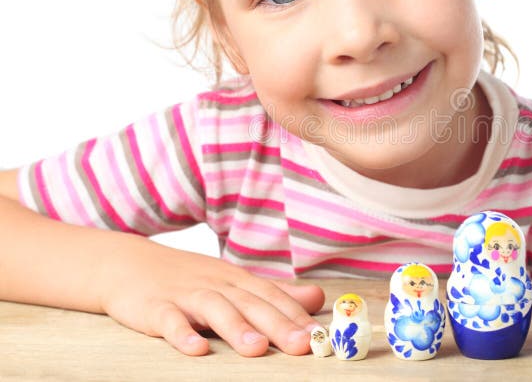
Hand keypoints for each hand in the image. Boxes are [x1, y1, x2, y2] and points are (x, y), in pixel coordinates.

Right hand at [98, 234, 324, 356]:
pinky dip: (181, 333)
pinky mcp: (155, 307)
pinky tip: (196, 349)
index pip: (272, 298)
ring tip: (257, 348)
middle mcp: (216, 285)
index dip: (297, 316)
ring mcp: (185, 295)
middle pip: (251, 304)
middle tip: (302, 345)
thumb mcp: (234, 282)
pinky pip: (168, 320)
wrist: (128, 263)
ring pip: (215, 309)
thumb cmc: (189, 278)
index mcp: (237, 281)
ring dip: (236, 328)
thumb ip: (275, 294)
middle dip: (278, 325)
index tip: (320, 336)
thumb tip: (318, 298)